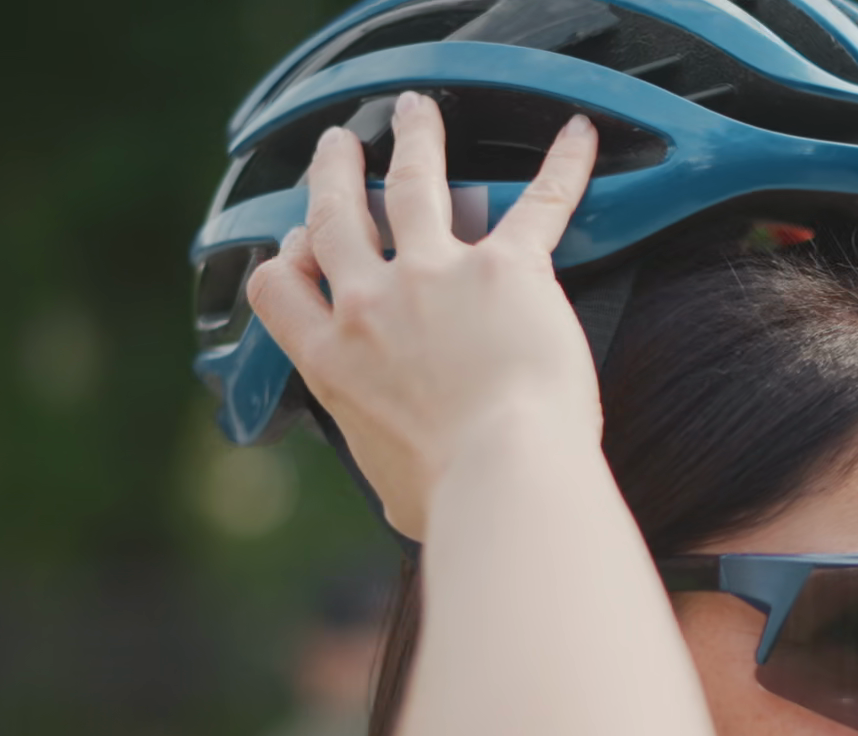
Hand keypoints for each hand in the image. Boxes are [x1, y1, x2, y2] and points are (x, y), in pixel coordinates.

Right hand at [245, 92, 602, 540]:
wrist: (502, 477)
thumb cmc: (452, 499)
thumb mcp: (387, 488)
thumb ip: (383, 458)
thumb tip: (403, 480)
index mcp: (331, 361)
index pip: (280, 288)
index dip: (287, 259)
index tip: (296, 245)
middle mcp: (372, 306)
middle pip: (336, 216)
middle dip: (334, 174)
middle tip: (340, 147)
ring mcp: (436, 277)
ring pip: (414, 184)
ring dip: (414, 140)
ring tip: (415, 114)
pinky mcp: (506, 269)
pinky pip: (540, 202)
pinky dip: (564, 166)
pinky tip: (577, 137)